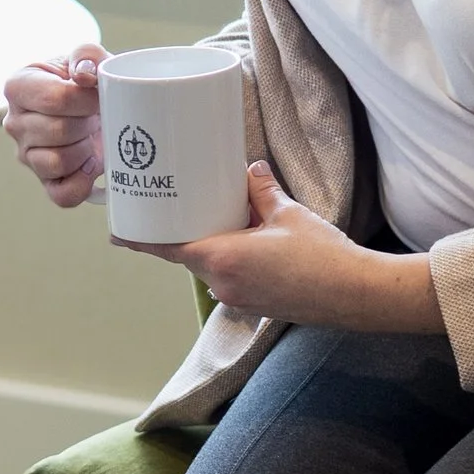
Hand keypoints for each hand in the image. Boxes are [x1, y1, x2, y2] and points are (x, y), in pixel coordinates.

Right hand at [4, 49, 104, 207]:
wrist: (96, 106)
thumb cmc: (88, 81)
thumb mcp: (88, 56)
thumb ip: (87, 53)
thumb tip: (85, 75)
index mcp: (18, 86)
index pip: (55, 99)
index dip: (87, 100)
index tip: (99, 94)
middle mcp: (14, 122)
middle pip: (58, 131)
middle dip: (86, 123)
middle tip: (94, 115)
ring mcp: (26, 155)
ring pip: (58, 162)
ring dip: (85, 150)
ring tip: (90, 135)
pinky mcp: (44, 181)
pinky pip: (62, 195)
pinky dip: (83, 184)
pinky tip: (91, 164)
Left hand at [125, 160, 443, 333]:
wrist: (356, 294)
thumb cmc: (323, 255)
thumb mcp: (288, 213)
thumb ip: (261, 190)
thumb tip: (249, 170)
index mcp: (223, 258)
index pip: (168, 249)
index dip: (140, 240)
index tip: (117, 234)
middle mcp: (223, 283)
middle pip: (188, 256)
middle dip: (180, 235)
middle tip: (173, 210)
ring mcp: (238, 297)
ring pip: (210, 267)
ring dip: (210, 246)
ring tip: (220, 220)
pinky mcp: (255, 304)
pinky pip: (229, 278)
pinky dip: (229, 259)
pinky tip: (246, 242)